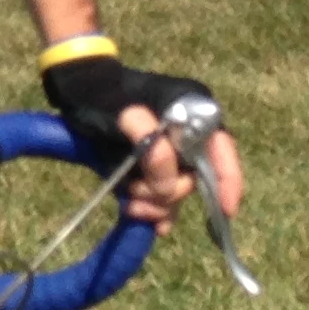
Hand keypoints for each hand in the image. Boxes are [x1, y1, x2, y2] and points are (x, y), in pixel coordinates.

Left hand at [40, 51, 240, 229]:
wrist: (80, 90)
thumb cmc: (105, 96)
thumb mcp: (125, 115)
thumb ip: (152, 147)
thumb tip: (169, 185)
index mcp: (192, 110)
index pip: (221, 148)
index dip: (228, 180)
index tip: (225, 211)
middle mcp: (189, 132)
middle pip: (196, 176)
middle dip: (170, 193)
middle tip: (137, 193)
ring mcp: (172, 151)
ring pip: (177, 190)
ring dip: (157, 204)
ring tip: (131, 205)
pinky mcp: (155, 166)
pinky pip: (164, 196)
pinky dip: (155, 209)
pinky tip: (144, 218)